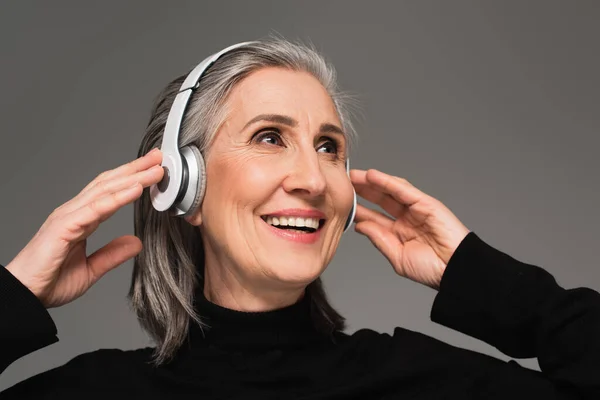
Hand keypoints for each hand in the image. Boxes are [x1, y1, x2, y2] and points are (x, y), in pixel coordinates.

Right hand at [5, 149, 163, 307]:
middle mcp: (74, 212)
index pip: (110, 192)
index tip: (153, 170)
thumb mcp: (91, 269)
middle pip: (109, 183)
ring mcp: (68, 217)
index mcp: (81, 219)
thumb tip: (135, 243)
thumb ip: (112, 255)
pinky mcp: (64, 227)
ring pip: (105, 190)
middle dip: (135, 169)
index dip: (132, 179)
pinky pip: (96, 208)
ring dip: (132, 177)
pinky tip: (135, 189)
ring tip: (154, 169)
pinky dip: (118, 197)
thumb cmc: (48, 281)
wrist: (24, 295)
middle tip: (158, 157)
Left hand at [350, 169, 469, 290]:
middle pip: (381, 199)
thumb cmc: (432, 269)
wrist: (455, 272)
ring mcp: (417, 210)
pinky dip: (388, 182)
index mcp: (399, 232)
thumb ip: (379, 239)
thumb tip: (360, 226)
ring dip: (373, 182)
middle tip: (346, 181)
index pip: (375, 216)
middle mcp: (407, 219)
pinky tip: (373, 176)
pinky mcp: (427, 204)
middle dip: (363, 190)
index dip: (359, 207)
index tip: (343, 201)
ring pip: (391, 191)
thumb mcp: (397, 256)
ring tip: (355, 175)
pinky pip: (405, 190)